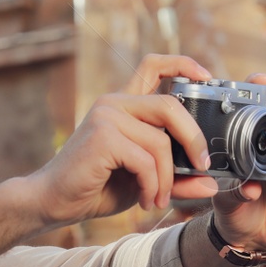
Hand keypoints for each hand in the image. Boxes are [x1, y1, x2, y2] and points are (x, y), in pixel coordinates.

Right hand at [19, 54, 225, 227]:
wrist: (53, 202)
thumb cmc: (96, 188)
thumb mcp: (145, 180)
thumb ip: (176, 177)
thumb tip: (212, 183)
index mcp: (123, 105)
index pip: (153, 65)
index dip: (183, 64)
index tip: (205, 76)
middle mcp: (114, 103)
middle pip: (170, 105)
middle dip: (193, 138)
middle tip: (202, 166)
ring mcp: (106, 116)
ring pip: (160, 142)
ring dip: (167, 178)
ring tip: (159, 199)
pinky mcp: (102, 136)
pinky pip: (145, 160)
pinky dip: (153, 185)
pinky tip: (146, 200)